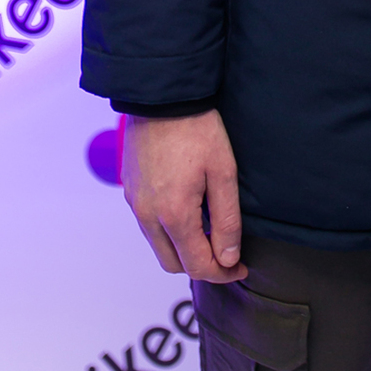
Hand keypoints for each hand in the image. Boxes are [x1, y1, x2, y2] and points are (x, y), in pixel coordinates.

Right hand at [121, 110, 247, 283]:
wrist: (163, 98)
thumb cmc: (197, 130)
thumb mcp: (224, 173)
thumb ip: (227, 220)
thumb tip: (228, 258)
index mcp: (173, 214)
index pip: (196, 265)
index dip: (222, 273)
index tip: (240, 267)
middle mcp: (147, 215)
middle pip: (173, 264)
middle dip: (201, 266)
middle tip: (227, 255)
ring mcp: (135, 203)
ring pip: (159, 246)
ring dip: (184, 249)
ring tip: (211, 234)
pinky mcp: (131, 191)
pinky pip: (149, 226)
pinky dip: (169, 232)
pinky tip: (190, 213)